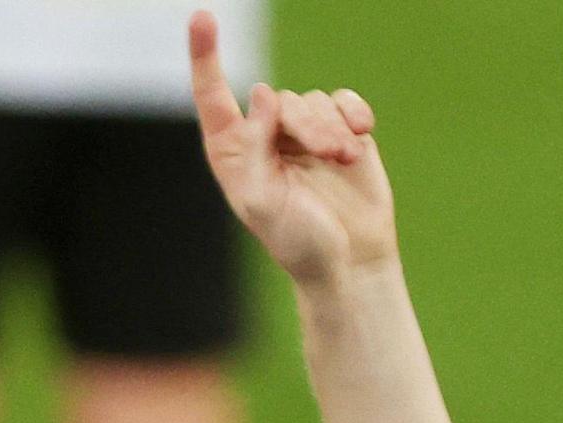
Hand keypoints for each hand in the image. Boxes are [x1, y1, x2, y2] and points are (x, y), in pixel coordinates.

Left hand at [190, 11, 392, 286]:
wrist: (350, 258)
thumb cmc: (298, 240)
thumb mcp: (264, 201)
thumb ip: (256, 148)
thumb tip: (263, 93)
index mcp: (233, 153)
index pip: (213, 97)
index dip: (204, 56)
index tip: (200, 16)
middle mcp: (264, 137)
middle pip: (281, 101)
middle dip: (308, 126)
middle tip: (330, 156)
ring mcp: (303, 132)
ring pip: (315, 100)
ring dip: (331, 128)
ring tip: (344, 160)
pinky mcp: (342, 130)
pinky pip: (344, 100)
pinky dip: (354, 114)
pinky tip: (362, 137)